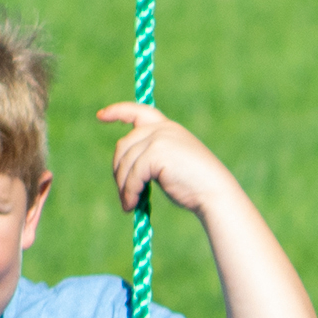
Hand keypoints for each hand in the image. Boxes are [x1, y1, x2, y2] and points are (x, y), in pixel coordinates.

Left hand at [98, 103, 239, 219]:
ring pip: (125, 161)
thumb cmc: (198, 187)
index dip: (117, 111)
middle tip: (123, 194)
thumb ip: (151, 158)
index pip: (138, 111)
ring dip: (123, 186)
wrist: (217, 194)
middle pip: (124, 145)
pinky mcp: (156, 153)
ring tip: (128, 204)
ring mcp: (159, 139)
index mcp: (169, 128)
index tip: (101, 116)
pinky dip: (129, 191)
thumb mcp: (173, 165)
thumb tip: (124, 170)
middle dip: (119, 170)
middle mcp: (163, 129)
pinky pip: (132, 174)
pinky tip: (132, 205)